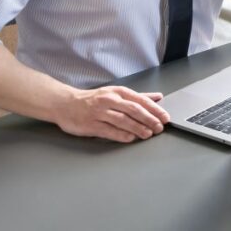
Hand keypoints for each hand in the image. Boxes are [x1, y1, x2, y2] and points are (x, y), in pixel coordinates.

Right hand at [53, 85, 168, 142]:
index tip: (165, 117)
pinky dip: (120, 135)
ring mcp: (99, 112)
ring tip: (148, 134)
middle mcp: (109, 100)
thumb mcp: (116, 93)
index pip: (140, 100)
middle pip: (133, 110)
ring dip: (137, 128)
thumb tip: (158, 97)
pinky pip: (108, 130)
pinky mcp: (90, 124)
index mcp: (118, 92)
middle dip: (149, 119)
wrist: (65, 103)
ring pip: (122, 120)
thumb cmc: (94, 99)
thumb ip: (138, 96)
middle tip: (159, 127)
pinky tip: (130, 138)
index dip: (154, 109)